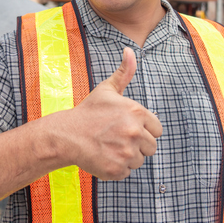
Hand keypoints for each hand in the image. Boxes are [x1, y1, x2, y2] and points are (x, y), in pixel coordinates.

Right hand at [59, 47, 162, 180]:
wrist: (66, 135)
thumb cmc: (89, 112)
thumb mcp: (107, 90)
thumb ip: (124, 72)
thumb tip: (130, 50)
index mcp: (137, 113)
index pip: (157, 130)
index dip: (143, 129)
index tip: (125, 127)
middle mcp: (135, 132)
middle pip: (151, 147)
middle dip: (136, 144)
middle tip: (115, 137)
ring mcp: (126, 152)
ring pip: (139, 160)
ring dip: (127, 156)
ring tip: (108, 146)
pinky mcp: (118, 169)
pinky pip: (127, 172)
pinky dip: (117, 167)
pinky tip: (104, 156)